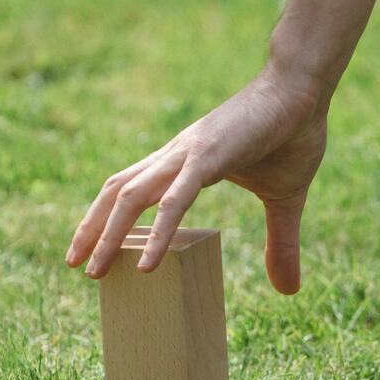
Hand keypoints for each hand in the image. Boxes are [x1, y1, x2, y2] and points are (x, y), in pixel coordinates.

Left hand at [66, 65, 325, 293]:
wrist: (304, 90)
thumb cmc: (293, 135)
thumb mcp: (285, 200)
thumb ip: (281, 243)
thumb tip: (288, 289)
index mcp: (187, 162)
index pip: (133, 189)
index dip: (108, 217)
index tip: (94, 249)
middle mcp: (176, 156)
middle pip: (117, 192)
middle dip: (92, 229)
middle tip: (74, 265)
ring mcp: (189, 154)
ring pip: (132, 196)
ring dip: (107, 234)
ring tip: (93, 271)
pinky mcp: (209, 156)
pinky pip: (175, 199)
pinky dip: (156, 231)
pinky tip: (148, 264)